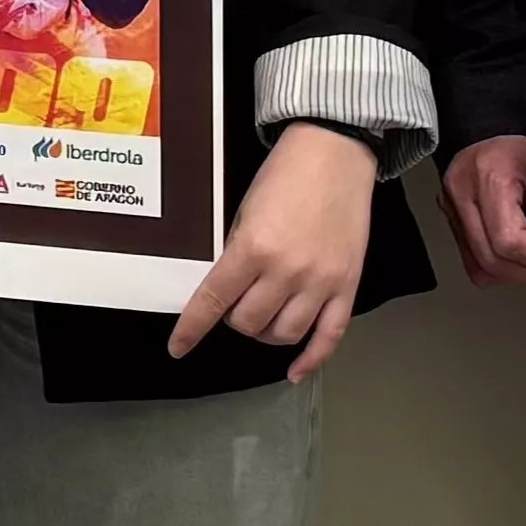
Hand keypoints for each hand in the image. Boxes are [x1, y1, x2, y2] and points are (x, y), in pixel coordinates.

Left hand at [172, 122, 378, 377]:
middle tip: (234, 303)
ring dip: (266, 333)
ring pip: (284, 335)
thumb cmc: (284, 175)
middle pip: (249, 323)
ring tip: (262, 318)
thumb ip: (238, 252)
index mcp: (253, 249)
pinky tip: (294, 371)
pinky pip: (329, 337)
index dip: (192, 329)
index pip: (213, 301)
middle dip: (234, 319)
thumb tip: (226, 289)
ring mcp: (320, 283)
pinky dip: (310, 359)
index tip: (177, 347)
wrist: (335, 154)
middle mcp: (286, 272)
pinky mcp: (347, 286)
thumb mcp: (246, 210)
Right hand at [441, 135, 525, 296]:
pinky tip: (523, 264)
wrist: (499, 149)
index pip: (510, 238)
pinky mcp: (453, 226)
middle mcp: (461, 192)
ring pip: (483, 268)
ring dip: (520, 278)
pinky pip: (475, 265)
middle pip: (493, 258)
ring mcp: (451, 210)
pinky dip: (504, 272)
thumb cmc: (525, 155)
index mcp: (487, 173)